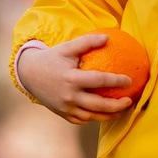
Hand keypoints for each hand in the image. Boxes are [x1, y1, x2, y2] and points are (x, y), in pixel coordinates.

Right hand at [16, 33, 134, 124]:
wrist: (28, 74)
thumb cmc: (52, 58)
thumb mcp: (67, 48)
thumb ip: (87, 42)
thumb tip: (108, 38)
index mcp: (72, 79)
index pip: (99, 81)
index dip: (116, 81)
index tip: (129, 80)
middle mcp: (69, 96)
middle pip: (98, 105)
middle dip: (117, 105)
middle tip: (129, 100)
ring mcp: (65, 107)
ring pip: (91, 116)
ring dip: (108, 115)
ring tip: (120, 110)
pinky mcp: (62, 114)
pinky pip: (81, 120)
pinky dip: (93, 118)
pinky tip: (103, 113)